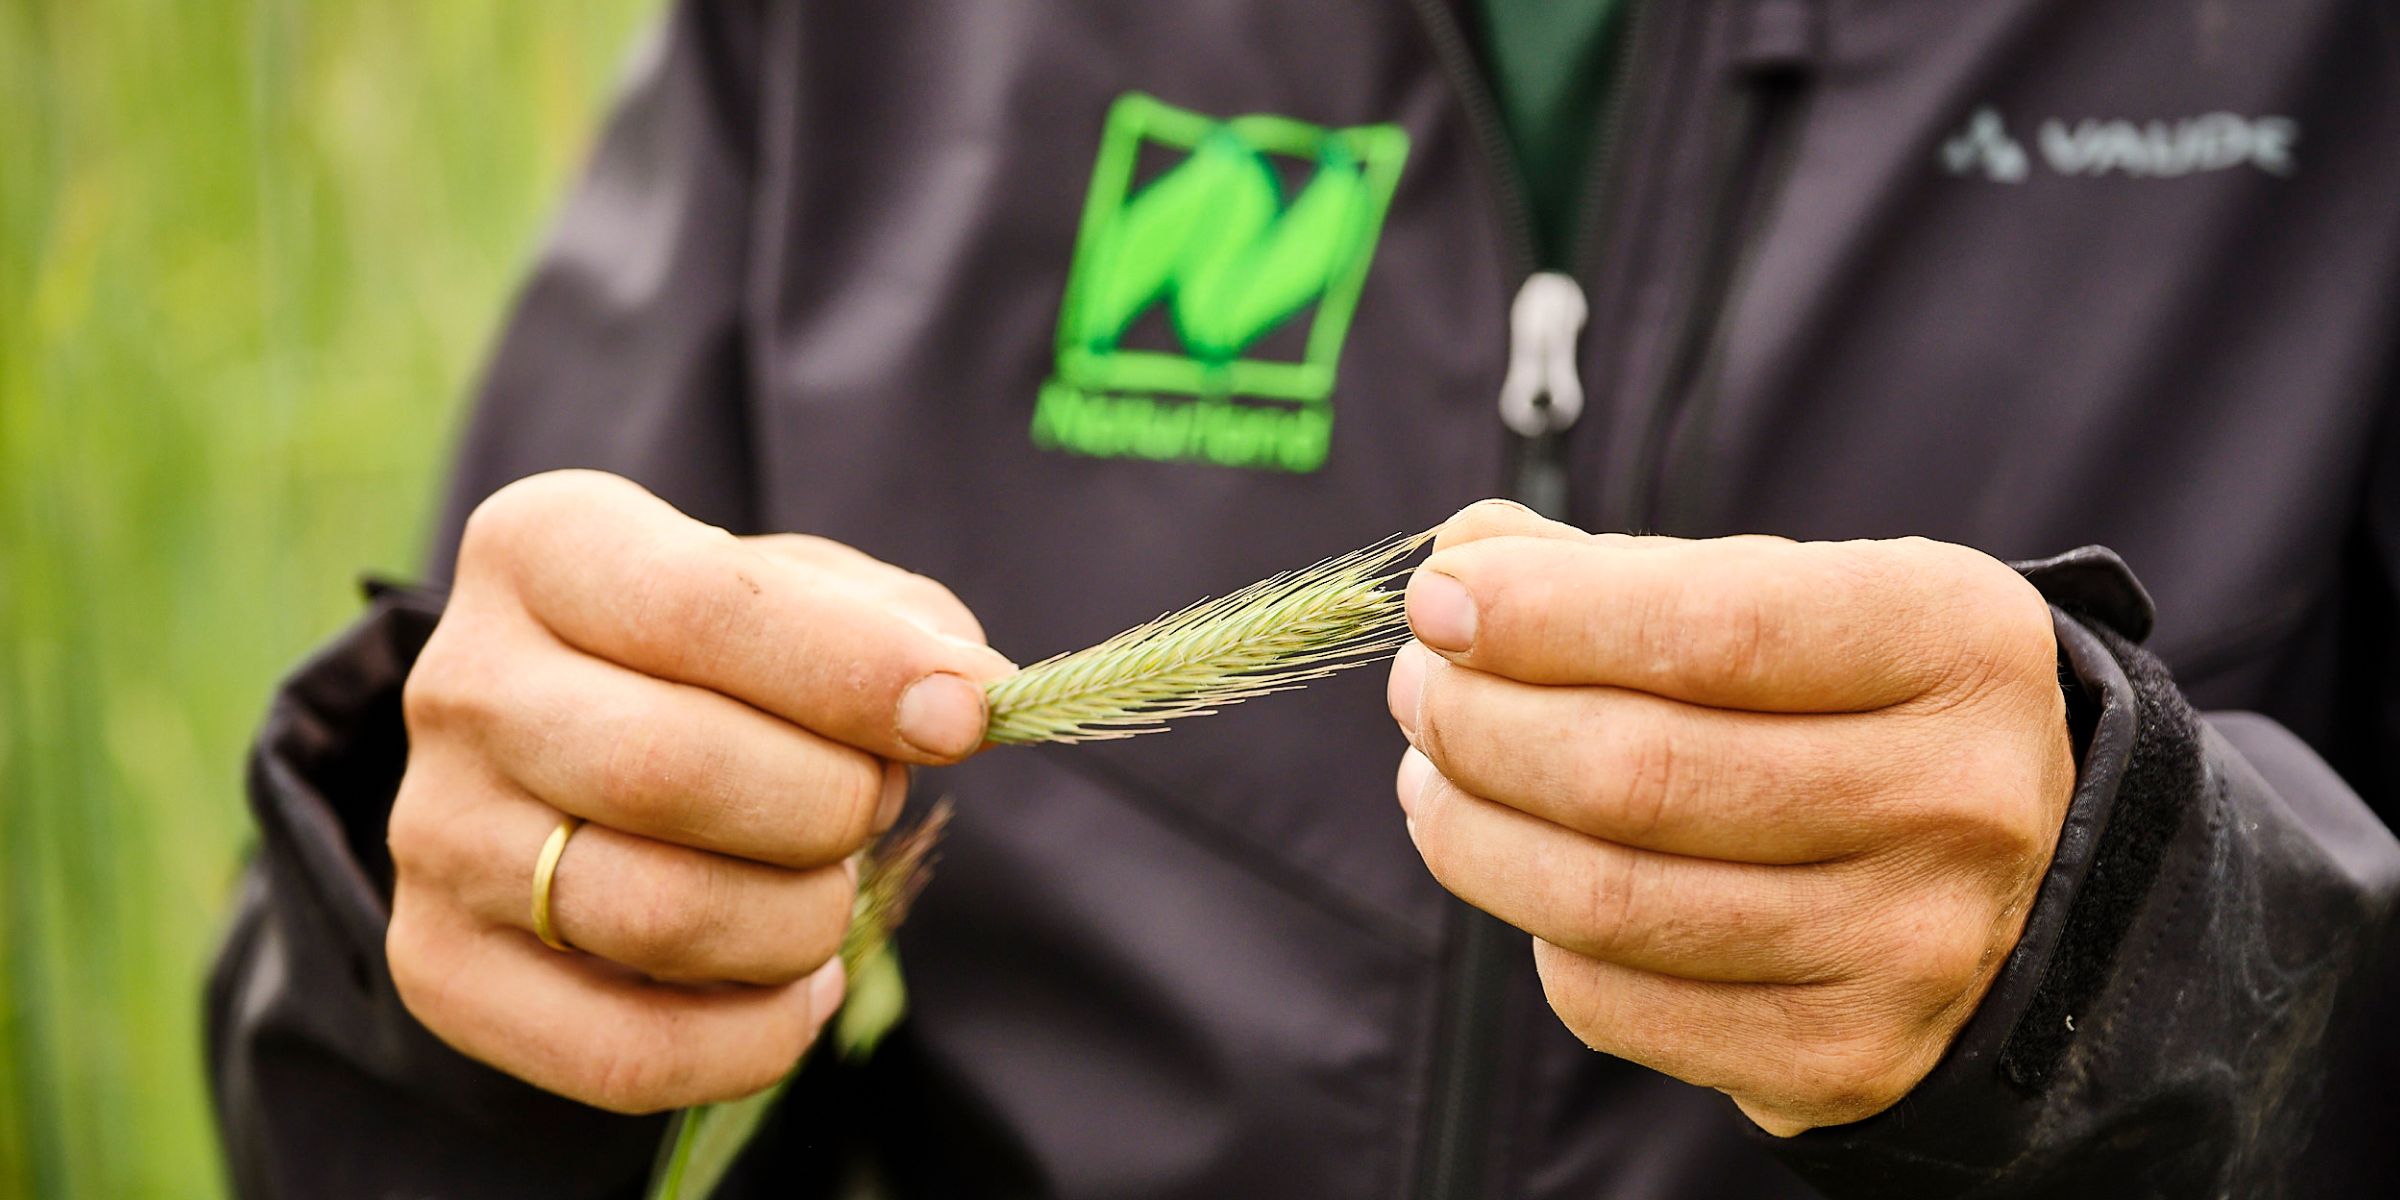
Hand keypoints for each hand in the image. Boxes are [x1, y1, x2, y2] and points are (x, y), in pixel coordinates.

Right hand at [386, 470, 1009, 1111]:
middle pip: (666, 768)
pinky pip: (623, 1052)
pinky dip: (754, 1038)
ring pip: (653, 915)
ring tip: (826, 886)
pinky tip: (798, 990)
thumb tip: (961, 691)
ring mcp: (434, 833)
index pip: (700, 606)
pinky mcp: (441, 966)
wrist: (563, 754)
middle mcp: (462, 684)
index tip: (964, 716)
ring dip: (801, 918)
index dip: (852, 671)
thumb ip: (888, 622)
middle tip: (873, 800)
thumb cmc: (715, 658)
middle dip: (828, 802)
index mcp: (542, 546)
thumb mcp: (797, 590)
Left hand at [1386, 501, 2075, 1134]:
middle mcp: (1955, 801)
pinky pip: (1614, 1003)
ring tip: (1433, 774)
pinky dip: (1536, 931)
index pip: (1716, 629)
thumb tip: (1460, 564)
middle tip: (1421, 689)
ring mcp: (1906, 948)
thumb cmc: (1852, 704)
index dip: (1548, 615)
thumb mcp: (1789, 594)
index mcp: (1955, 644)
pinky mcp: (1841, 1059)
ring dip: (1473, 830)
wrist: (2005, 875)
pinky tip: (1526, 867)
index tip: (1439, 600)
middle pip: (1638, 773)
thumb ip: (1624, 572)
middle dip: (1481, 724)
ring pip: (1608, 900)